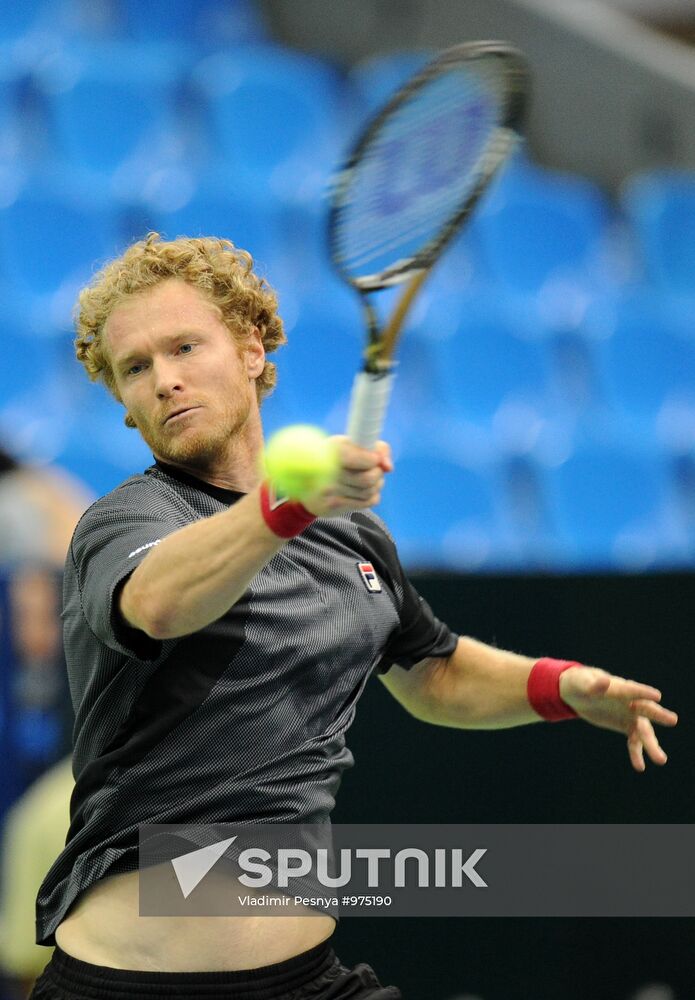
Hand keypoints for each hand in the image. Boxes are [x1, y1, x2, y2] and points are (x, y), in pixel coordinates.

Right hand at [301, 437, 392, 517]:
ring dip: (377, 484)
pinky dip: (373, 495)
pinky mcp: (333, 506)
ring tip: (370, 478)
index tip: (374, 458)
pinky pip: (368, 502)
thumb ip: (374, 448)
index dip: (374, 459)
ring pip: (370, 491)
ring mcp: (329, 492)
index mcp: (330, 451)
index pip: (362, 459)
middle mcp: (327, 473)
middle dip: (378, 473)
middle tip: (375, 469)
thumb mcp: (348, 444)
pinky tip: (365, 490)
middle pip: (369, 478)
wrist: (303, 482)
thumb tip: (388, 467)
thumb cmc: (332, 458)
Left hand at [559, 666, 677, 771]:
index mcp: (619, 687)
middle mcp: (629, 701)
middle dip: (658, 715)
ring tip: (661, 760)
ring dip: (651, 744)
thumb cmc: (580, 683)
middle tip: (673, 720)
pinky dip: (637, 753)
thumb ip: (593, 685)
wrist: (579, 693)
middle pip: (645, 709)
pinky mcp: (626, 726)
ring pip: (643, 730)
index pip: (632, 689)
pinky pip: (634, 741)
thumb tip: (605, 681)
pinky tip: (640, 767)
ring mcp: (630, 714)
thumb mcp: (581, 683)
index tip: (657, 695)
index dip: (643, 692)